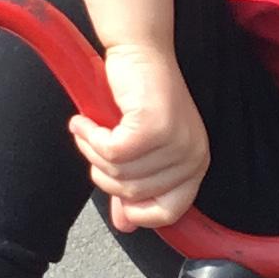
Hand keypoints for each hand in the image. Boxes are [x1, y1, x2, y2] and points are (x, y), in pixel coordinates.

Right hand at [72, 41, 210, 231]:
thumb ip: (132, 189)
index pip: (169, 212)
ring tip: (87, 129)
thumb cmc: (137, 99)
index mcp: (195, 165)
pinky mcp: (153, 126)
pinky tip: (83, 122)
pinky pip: (111, 152)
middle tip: (92, 146)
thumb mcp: (139, 150)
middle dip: (103, 173)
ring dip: (92, 151)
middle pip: (134, 193)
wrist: (139, 51)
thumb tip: (124, 226)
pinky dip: (89, 138)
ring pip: (119, 173)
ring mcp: (175, 141)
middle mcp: (192, 156)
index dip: (138, 212)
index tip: (115, 198)